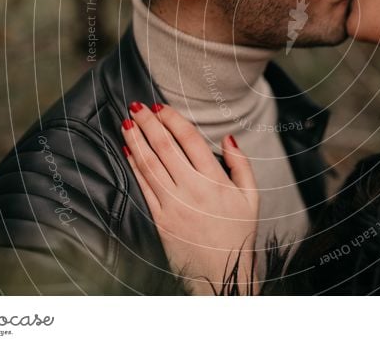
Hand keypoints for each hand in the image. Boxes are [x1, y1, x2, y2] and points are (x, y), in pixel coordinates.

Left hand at [121, 102, 259, 294]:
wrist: (223, 274)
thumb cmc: (239, 233)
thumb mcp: (252, 197)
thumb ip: (241, 165)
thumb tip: (228, 138)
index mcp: (215, 181)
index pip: (189, 140)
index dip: (172, 120)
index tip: (161, 106)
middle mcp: (192, 190)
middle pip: (165, 148)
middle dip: (148, 123)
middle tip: (136, 105)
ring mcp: (174, 205)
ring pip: (150, 165)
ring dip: (136, 141)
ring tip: (127, 122)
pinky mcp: (161, 220)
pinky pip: (144, 187)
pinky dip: (134, 167)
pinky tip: (128, 152)